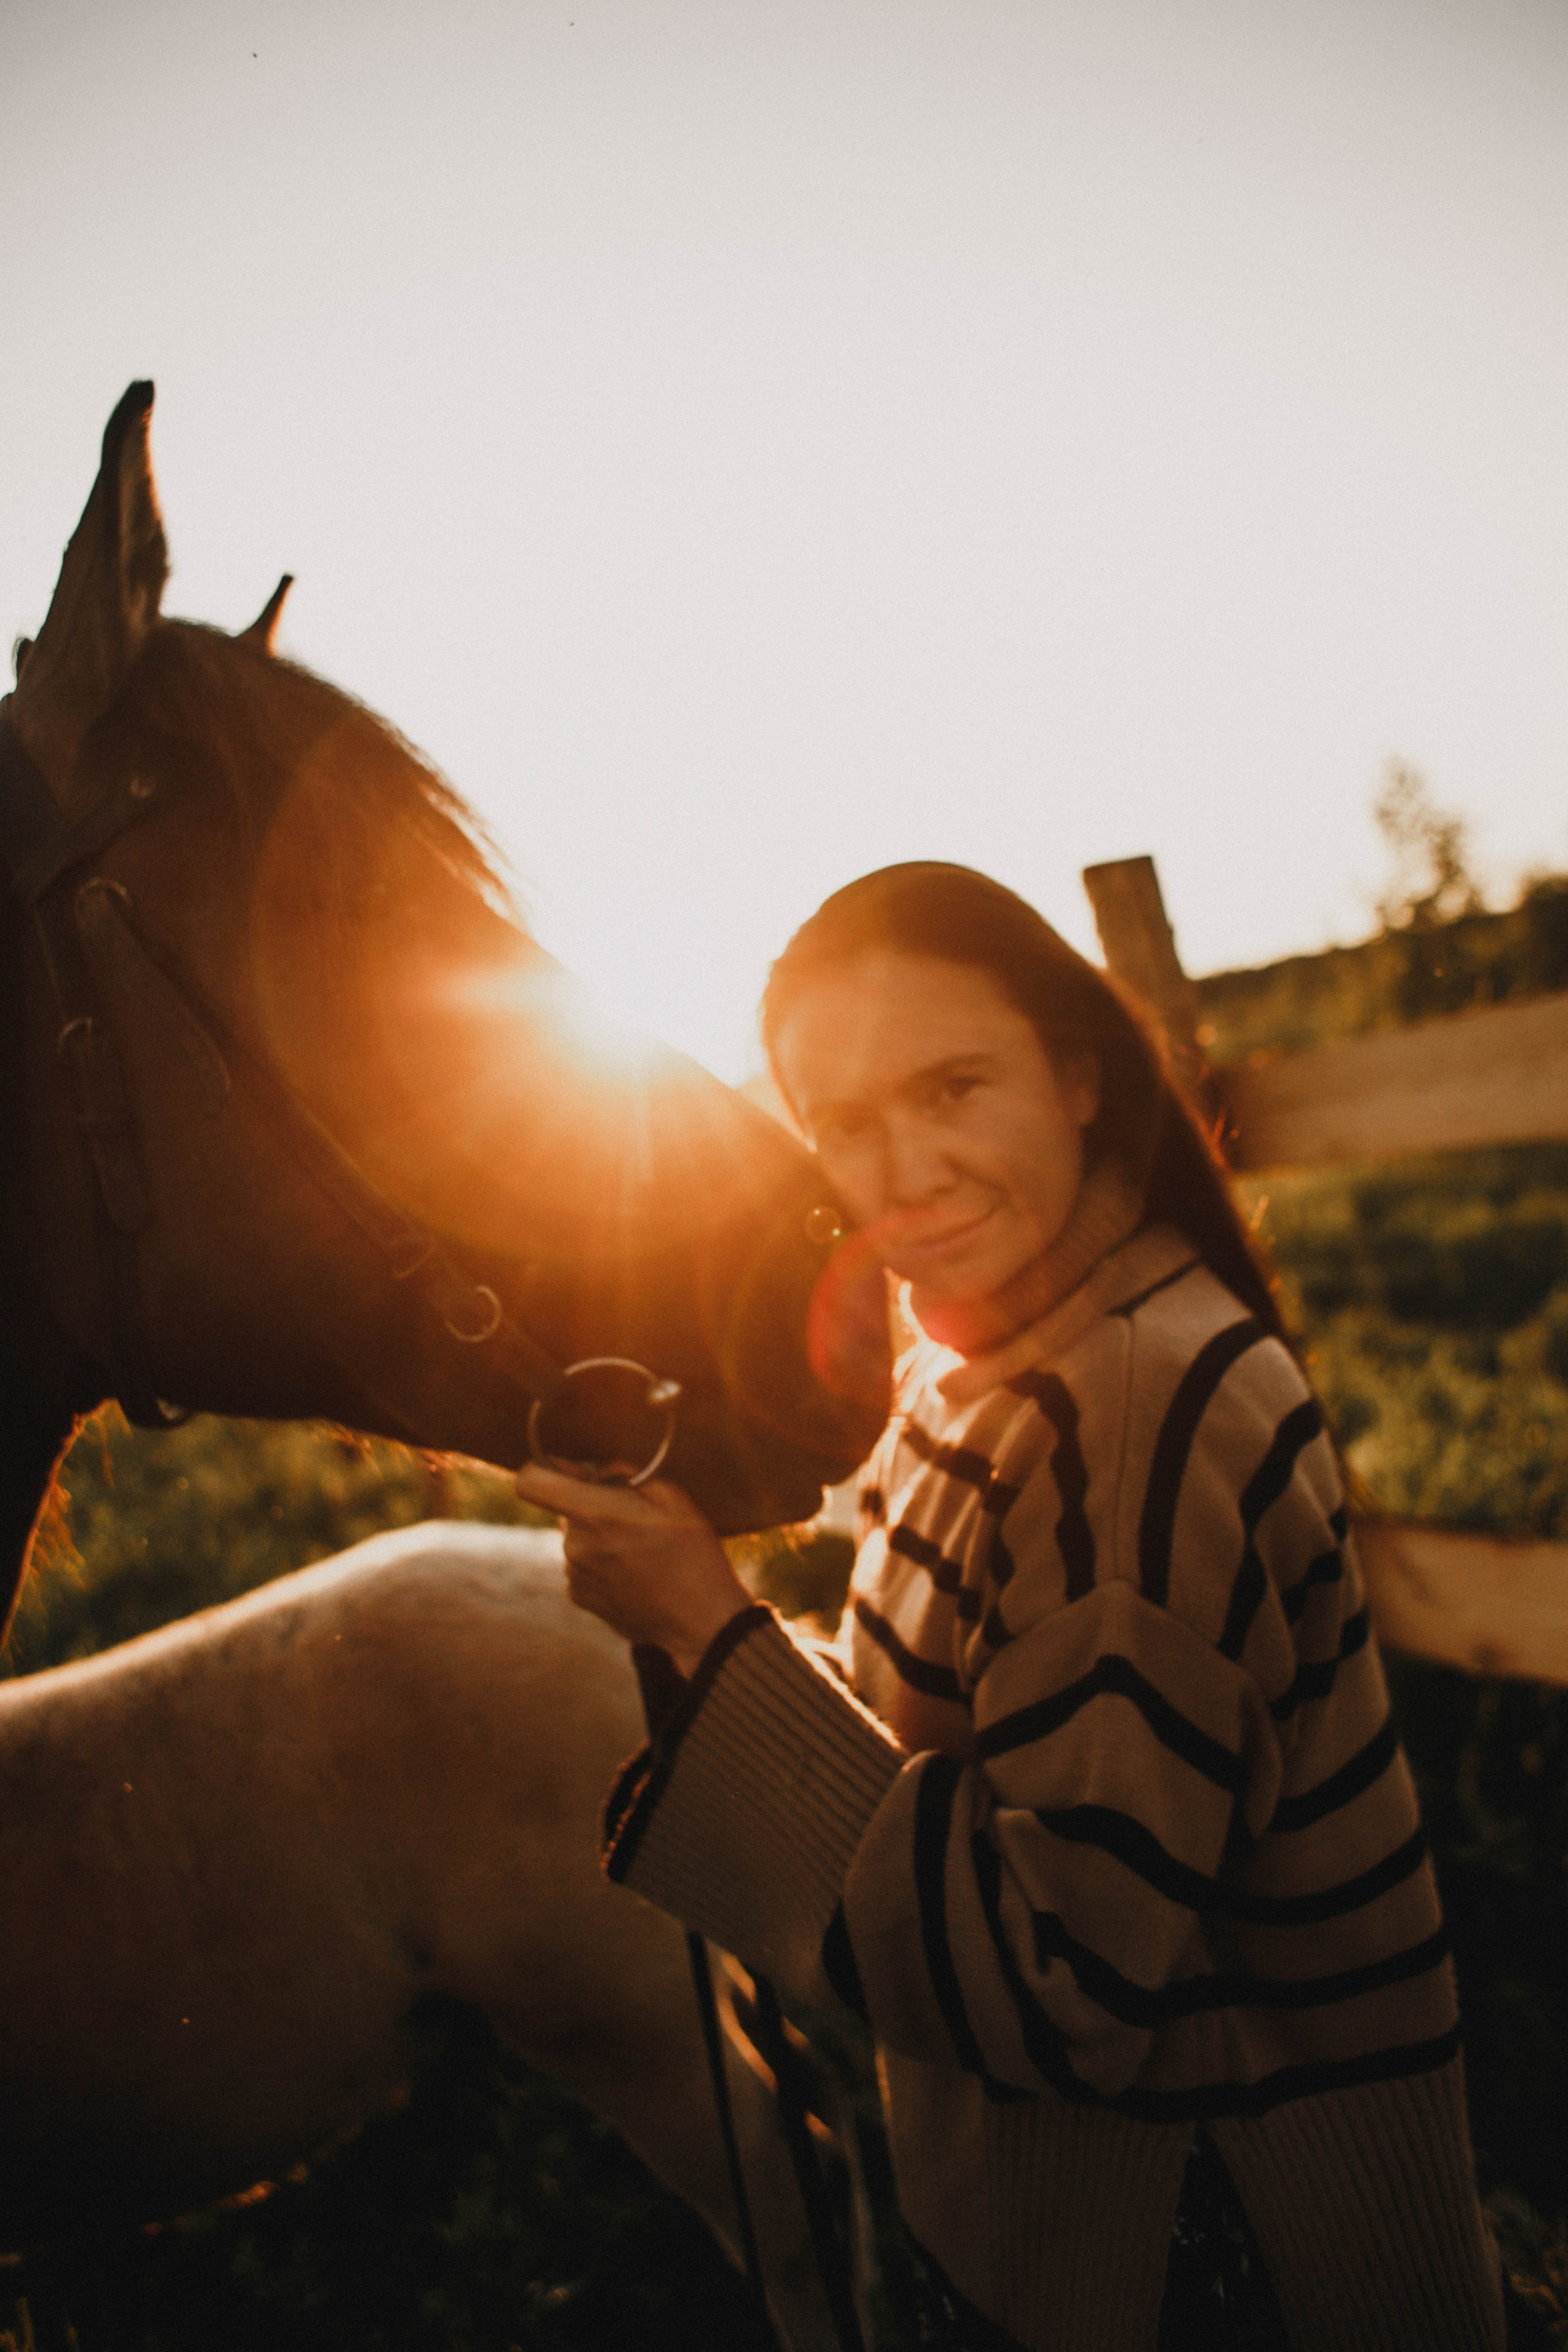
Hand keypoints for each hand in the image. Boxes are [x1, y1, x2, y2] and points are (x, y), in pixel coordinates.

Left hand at [513, 1465, 754, 1677]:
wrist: (702, 1622)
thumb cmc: (693, 1554)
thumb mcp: (671, 1496)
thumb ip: (623, 1473)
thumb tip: (593, 1470)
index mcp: (594, 1515)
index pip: (531, 1481)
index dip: (546, 1468)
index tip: (574, 1473)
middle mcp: (574, 1546)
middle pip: (562, 1507)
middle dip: (590, 1504)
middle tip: (634, 1518)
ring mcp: (573, 1575)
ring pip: (574, 1536)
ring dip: (597, 1535)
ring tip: (640, 1551)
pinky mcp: (578, 1597)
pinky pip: (580, 1563)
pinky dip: (600, 1561)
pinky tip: (634, 1573)